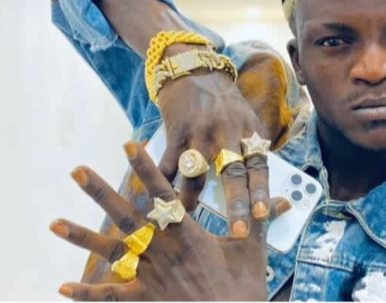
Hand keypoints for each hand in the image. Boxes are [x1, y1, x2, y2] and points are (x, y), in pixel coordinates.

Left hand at [51, 142, 290, 300]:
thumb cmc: (243, 288)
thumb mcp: (254, 249)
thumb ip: (262, 219)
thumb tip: (285, 199)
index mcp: (187, 233)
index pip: (162, 192)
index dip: (145, 167)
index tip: (128, 145)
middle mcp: (162, 250)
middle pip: (126, 215)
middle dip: (101, 191)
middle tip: (77, 171)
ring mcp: (149, 276)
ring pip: (109, 253)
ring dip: (81, 237)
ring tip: (53, 222)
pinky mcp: (145, 300)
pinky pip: (112, 297)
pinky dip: (87, 294)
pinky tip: (62, 288)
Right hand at [157, 69, 270, 238]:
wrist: (192, 68)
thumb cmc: (222, 99)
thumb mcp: (245, 116)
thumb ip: (251, 145)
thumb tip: (258, 181)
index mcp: (248, 130)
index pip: (259, 165)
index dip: (261, 191)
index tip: (262, 214)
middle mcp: (226, 132)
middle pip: (232, 173)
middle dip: (235, 205)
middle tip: (237, 232)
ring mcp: (200, 132)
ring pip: (196, 174)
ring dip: (191, 201)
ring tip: (189, 221)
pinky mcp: (176, 131)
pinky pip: (169, 164)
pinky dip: (163, 183)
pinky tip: (158, 199)